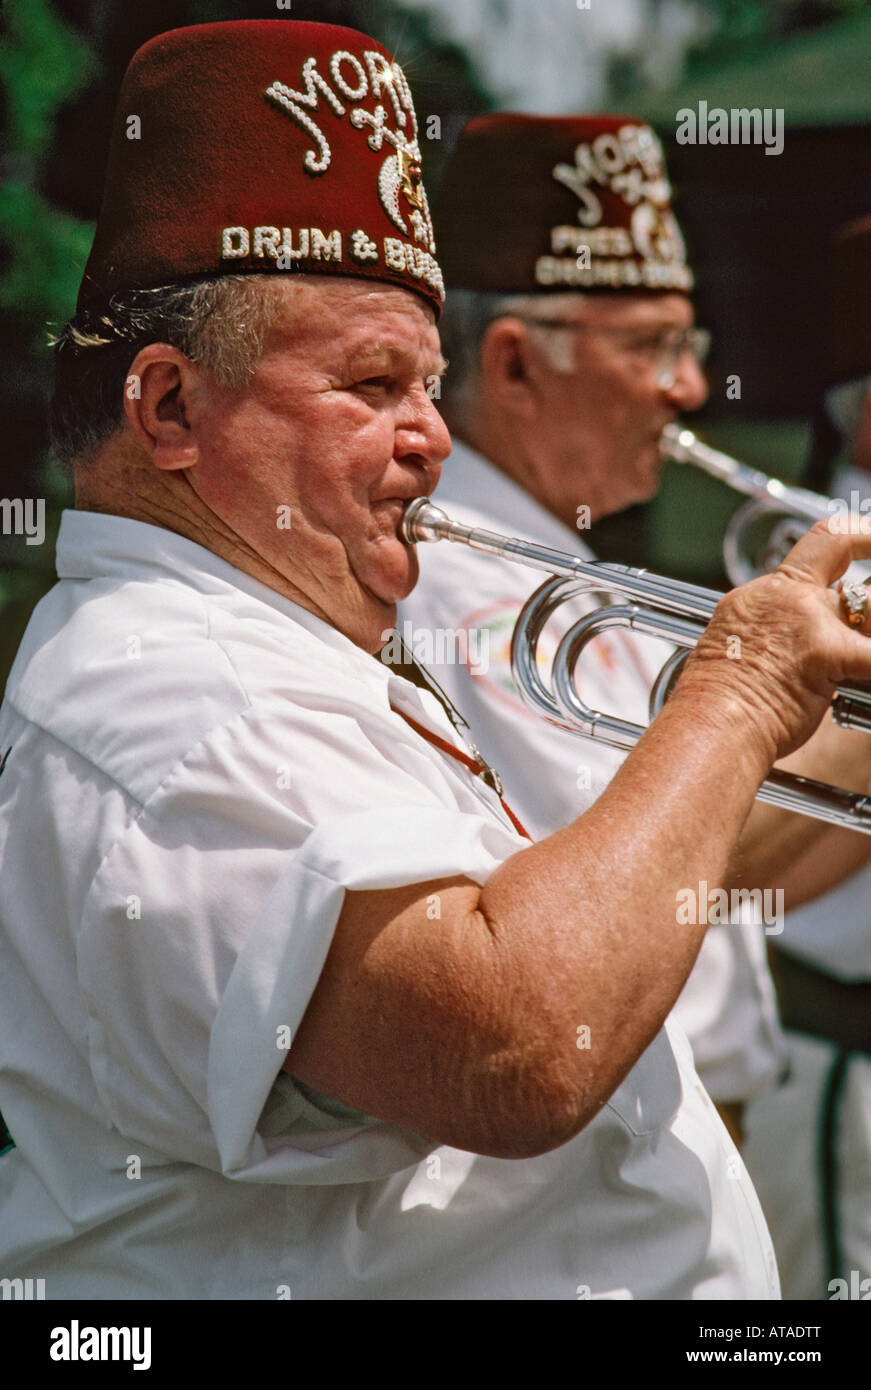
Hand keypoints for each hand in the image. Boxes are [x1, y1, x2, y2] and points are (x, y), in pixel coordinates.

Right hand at [677, 521, 870, 767]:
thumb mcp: (739, 652)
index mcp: (761, 596)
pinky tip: (863, 677)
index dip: (857, 535)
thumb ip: (776, 638)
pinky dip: (870, 666)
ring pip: (869, 608)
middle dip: (869, 597)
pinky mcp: (826, 652)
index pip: (820, 544)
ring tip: (855, 661)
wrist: (709, 726)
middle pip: (852, 572)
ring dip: (867, 631)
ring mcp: (806, 619)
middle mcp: (783, 597)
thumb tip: (801, 654)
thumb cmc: (717, 708)